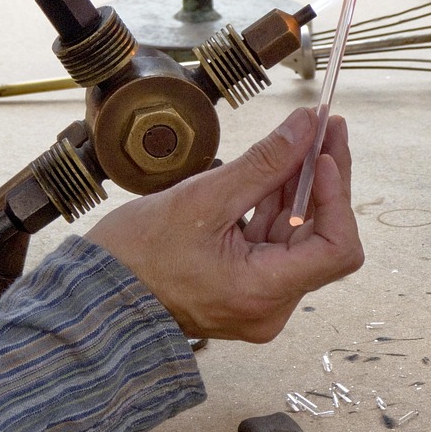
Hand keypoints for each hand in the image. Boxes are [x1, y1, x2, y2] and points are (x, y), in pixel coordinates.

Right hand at [85, 107, 362, 342]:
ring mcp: (258, 299)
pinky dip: (278, 205)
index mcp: (262, 293)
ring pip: (299, 236)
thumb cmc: (134, 259)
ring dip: (303, 186)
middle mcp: (270, 306)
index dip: (337, 197)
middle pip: (322, 238)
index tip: (323, 152)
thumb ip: (263, 164)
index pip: (336, 249)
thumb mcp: (202, 199)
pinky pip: (274, 242)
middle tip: (326, 125)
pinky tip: (279, 166)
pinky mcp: (245, 287)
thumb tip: (306, 127)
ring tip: (307, 134)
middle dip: (326, 179)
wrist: (93, 298)